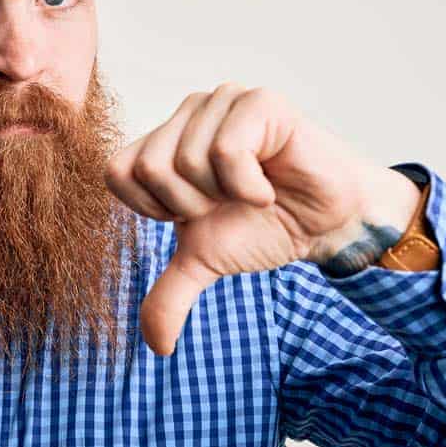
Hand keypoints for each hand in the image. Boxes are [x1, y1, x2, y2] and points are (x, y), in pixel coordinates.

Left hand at [103, 83, 379, 355]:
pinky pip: (226, 149)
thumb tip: (158, 346)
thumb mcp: (207, 261)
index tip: (196, 213)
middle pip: (148, 168)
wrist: (328, 223)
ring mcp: (222, 101)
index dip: (154, 208)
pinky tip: (268, 184)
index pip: (118, 172)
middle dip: (191, 205)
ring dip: (224, 195)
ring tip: (251, 191)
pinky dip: (248, 184)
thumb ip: (170, 295)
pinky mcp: (258, 101)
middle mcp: (187, 113)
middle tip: (227, 203)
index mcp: (163, 141)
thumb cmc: (265, 227)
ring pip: (186, 160)